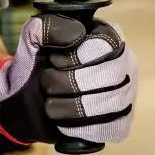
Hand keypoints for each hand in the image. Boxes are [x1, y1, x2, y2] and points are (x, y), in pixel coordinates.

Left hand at [0, 13, 136, 144]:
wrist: (28, 101)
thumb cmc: (38, 65)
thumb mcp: (34, 40)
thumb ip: (48, 27)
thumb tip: (77, 35)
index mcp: (109, 37)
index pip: (106, 43)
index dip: (75, 56)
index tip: (54, 60)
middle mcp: (125, 64)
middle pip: (107, 76)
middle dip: (66, 83)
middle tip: (49, 83)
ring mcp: (126, 95)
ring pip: (104, 104)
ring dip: (66, 105)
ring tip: (53, 101)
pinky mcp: (121, 123)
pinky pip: (105, 127)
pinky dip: (75, 126)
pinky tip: (64, 120)